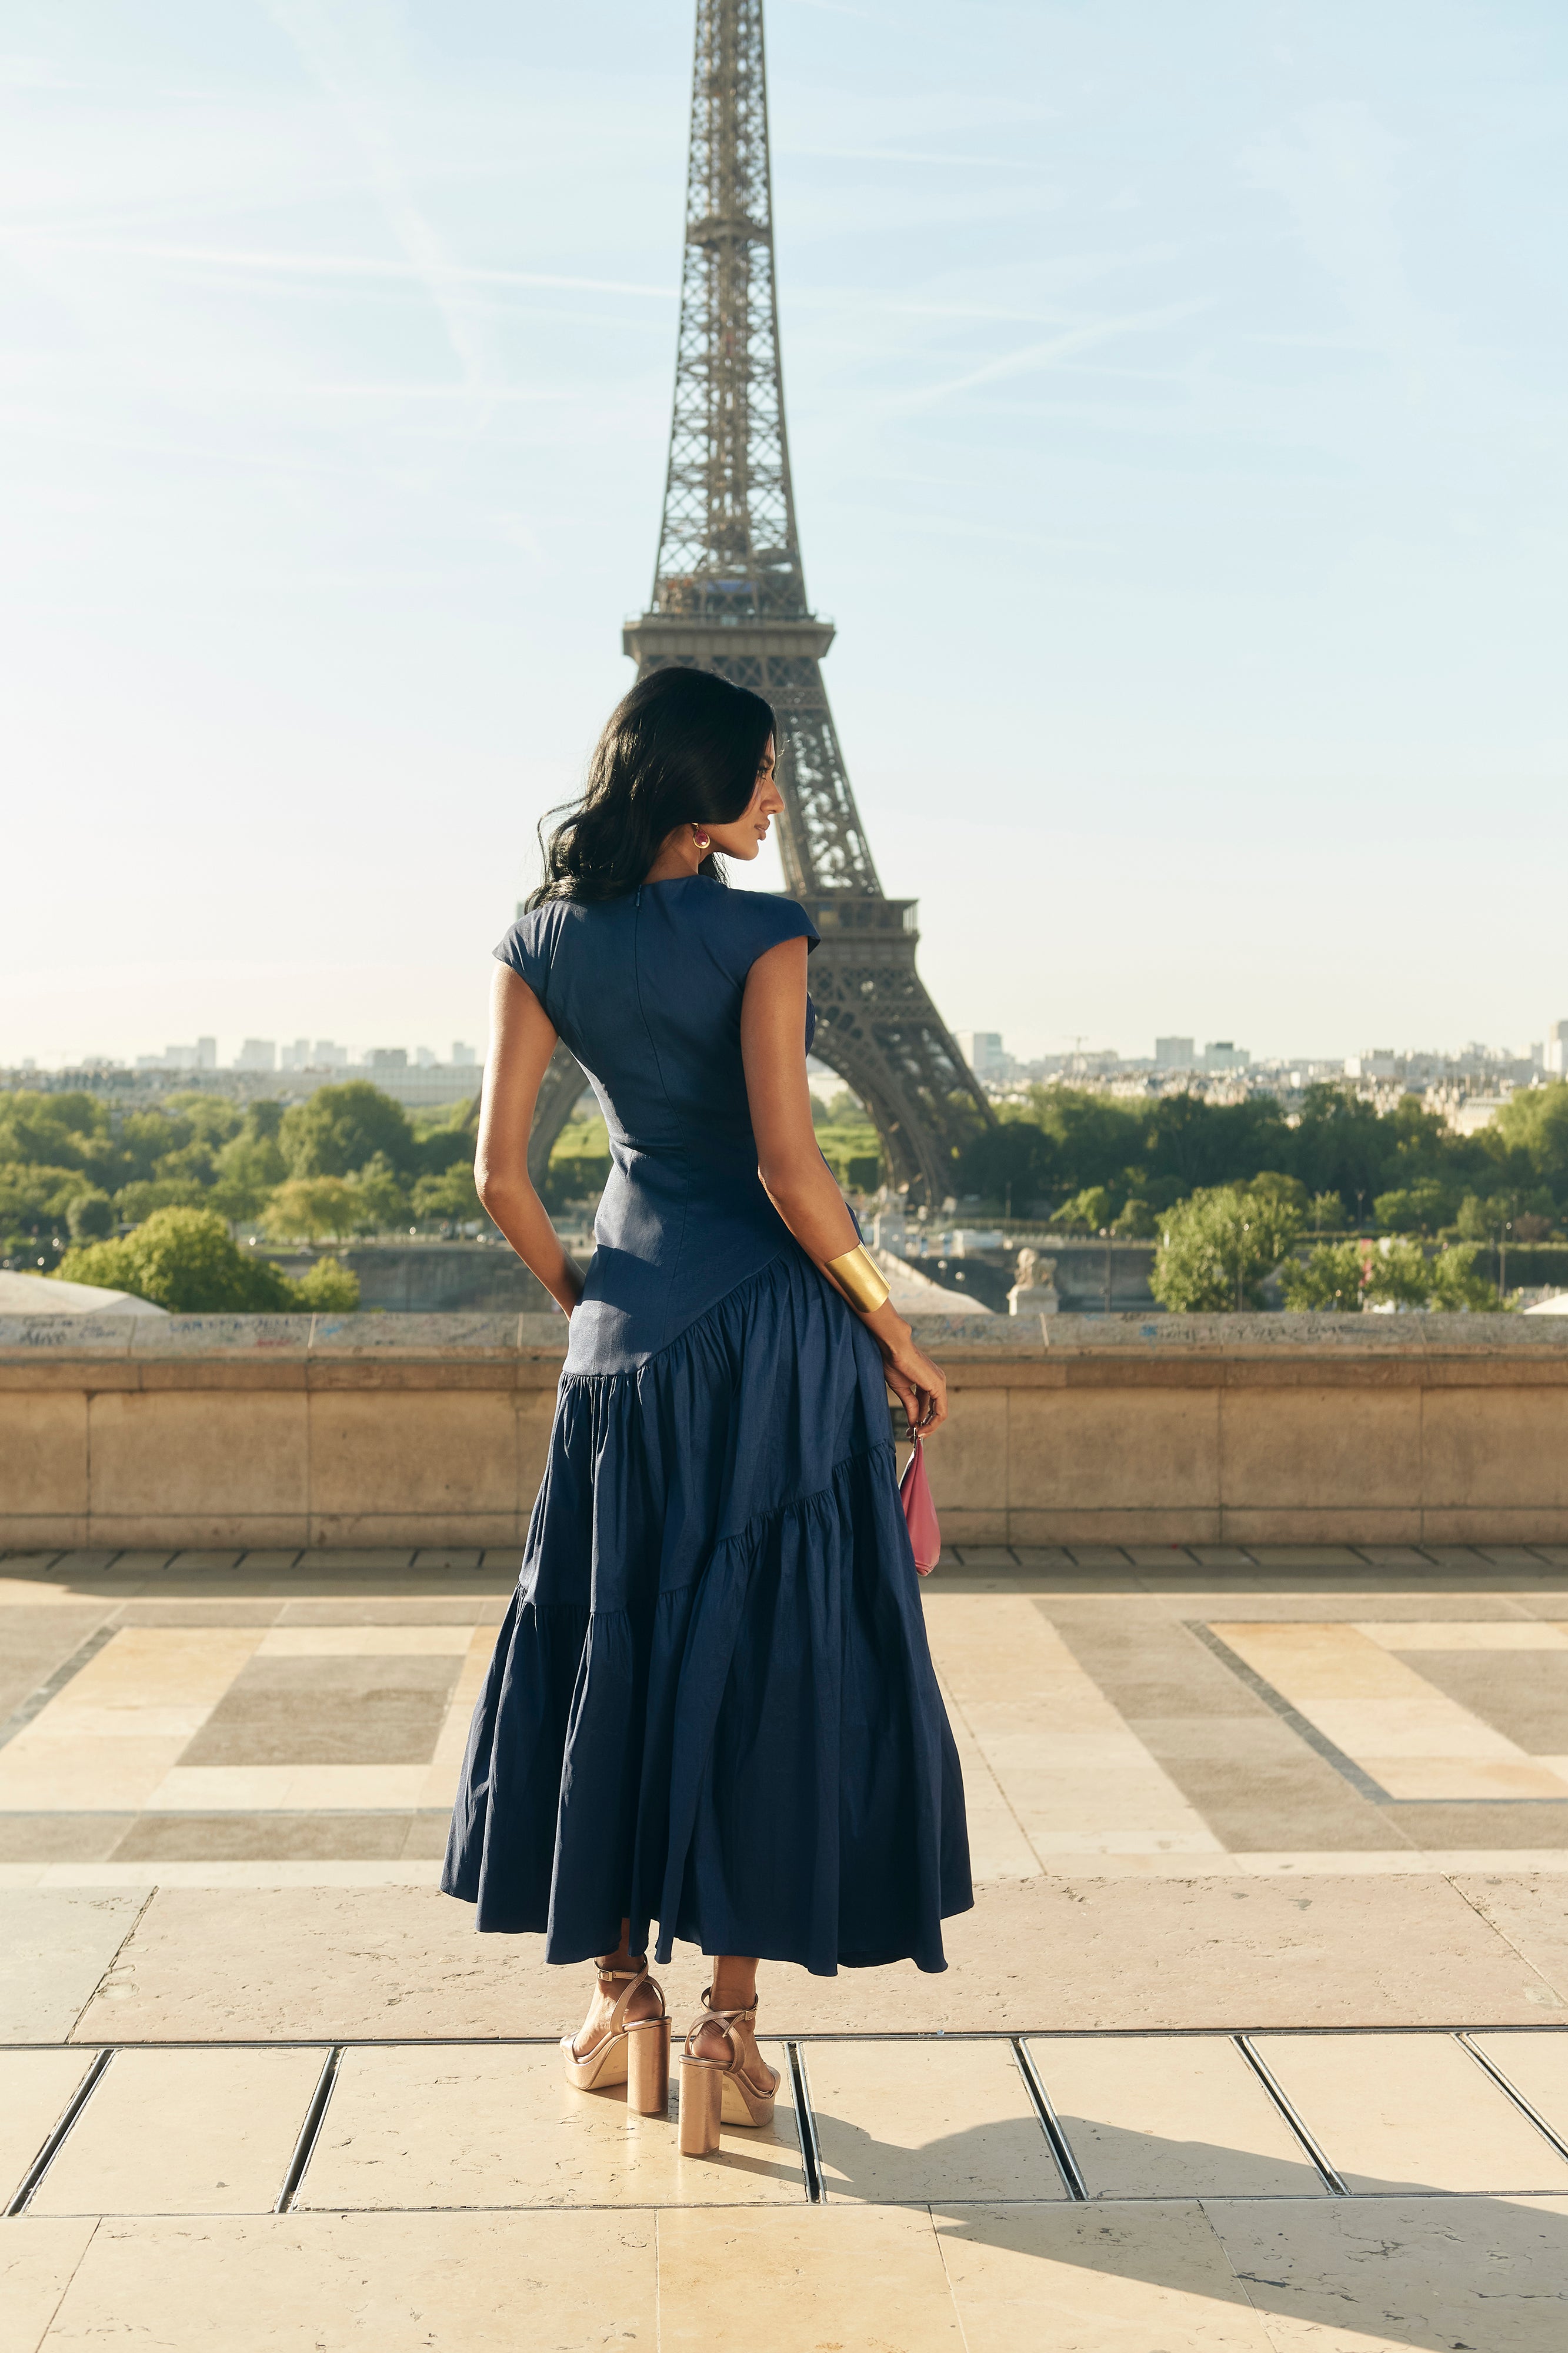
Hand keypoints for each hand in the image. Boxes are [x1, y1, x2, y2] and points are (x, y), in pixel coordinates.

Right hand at [872, 1318, 946, 1433]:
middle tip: (913, 1437)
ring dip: (929, 1428)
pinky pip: (940, 1411)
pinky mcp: (938, 1386)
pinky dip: (932, 1423)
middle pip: (935, 1411)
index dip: (921, 1420)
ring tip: (916, 1436)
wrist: (894, 1347)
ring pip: (940, 1413)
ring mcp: (940, 1384)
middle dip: (925, 1426)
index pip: (928, 1406)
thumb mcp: (902, 1389)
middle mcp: (938, 1382)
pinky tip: (920, 1429)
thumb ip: (910, 1405)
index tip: (911, 1430)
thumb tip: (913, 1422)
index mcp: (929, 1381)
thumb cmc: (894, 1362)